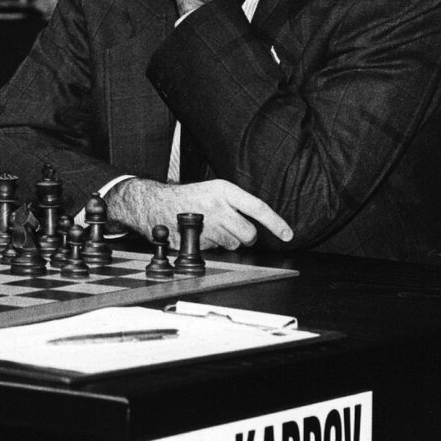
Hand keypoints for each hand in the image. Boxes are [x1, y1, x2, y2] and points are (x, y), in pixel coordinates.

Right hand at [105, 177, 292, 250]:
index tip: (287, 234)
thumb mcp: (213, 190)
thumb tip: (258, 224)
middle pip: (248, 233)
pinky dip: (210, 246)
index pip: (258, 207)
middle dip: (246, 237)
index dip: (275, 223)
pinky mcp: (195, 240)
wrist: (153, 203)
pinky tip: (199, 234)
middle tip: (235, 231)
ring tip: (209, 228)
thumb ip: (235, 203)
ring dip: (226, 241)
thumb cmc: (187, 197)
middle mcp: (216, 206)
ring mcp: (206, 225)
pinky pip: (215, 250)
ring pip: (233, 244)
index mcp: (223, 190)